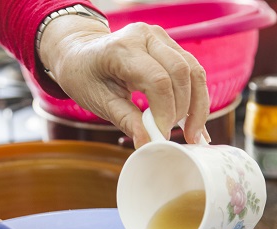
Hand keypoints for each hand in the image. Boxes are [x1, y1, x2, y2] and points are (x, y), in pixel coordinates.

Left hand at [39, 16, 209, 146]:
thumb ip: (126, 121)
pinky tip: (194, 120)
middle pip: (182, 73)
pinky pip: (191, 70)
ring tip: (193, 134)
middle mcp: (146, 36)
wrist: (79, 53)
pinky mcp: (169, 45)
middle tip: (179, 137)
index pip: (158, 81)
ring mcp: (160, 37)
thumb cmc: (85, 76)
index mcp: (122, 48)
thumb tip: (148, 143)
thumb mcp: (99, 101)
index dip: (165, 112)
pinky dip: (195, 96)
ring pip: (194, 70)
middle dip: (185, 110)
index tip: (162, 136)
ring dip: (197, 105)